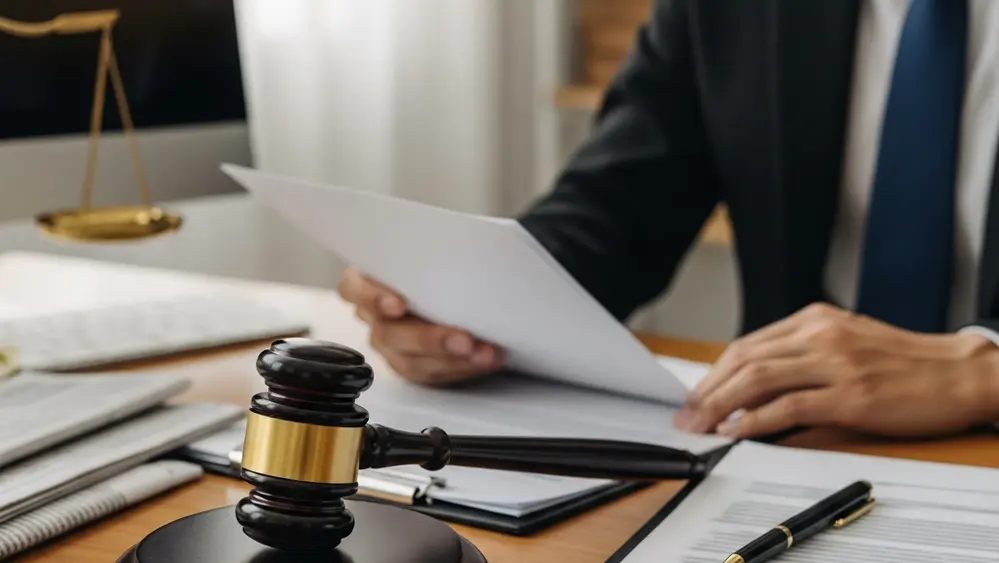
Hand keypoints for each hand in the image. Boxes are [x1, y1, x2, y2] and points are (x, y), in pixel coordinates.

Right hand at [337, 267, 503, 384]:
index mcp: (367, 282)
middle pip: (390, 333)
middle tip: (464, 340)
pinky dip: (462, 368)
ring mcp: (392, 347)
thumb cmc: (436, 266)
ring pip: (412, 361)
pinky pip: (432, 374)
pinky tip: (484, 359)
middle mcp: (375, 317)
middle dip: (430, 339)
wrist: (454, 288)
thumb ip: (430, 253)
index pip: (354, 288)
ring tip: (483, 354)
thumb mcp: (428, 253)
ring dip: (452, 359)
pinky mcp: (412, 367)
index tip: (398, 305)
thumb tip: (461, 245)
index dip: (373, 298)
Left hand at [675, 303, 998, 438]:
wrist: (960, 372)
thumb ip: (802, 360)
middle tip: (686, 416)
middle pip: (744, 359)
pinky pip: (790, 405)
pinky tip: (739, 430)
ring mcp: (835, 363)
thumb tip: (756, 395)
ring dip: (721, 405)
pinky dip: (756, 419)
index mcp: (815, 319)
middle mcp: (820, 335)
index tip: (695, 395)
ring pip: (758, 379)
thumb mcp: (847, 345)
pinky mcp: (851, 394)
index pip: (748, 345)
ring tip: (702, 426)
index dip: (714, 373)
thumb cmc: (905, 364)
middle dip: (708, 390)